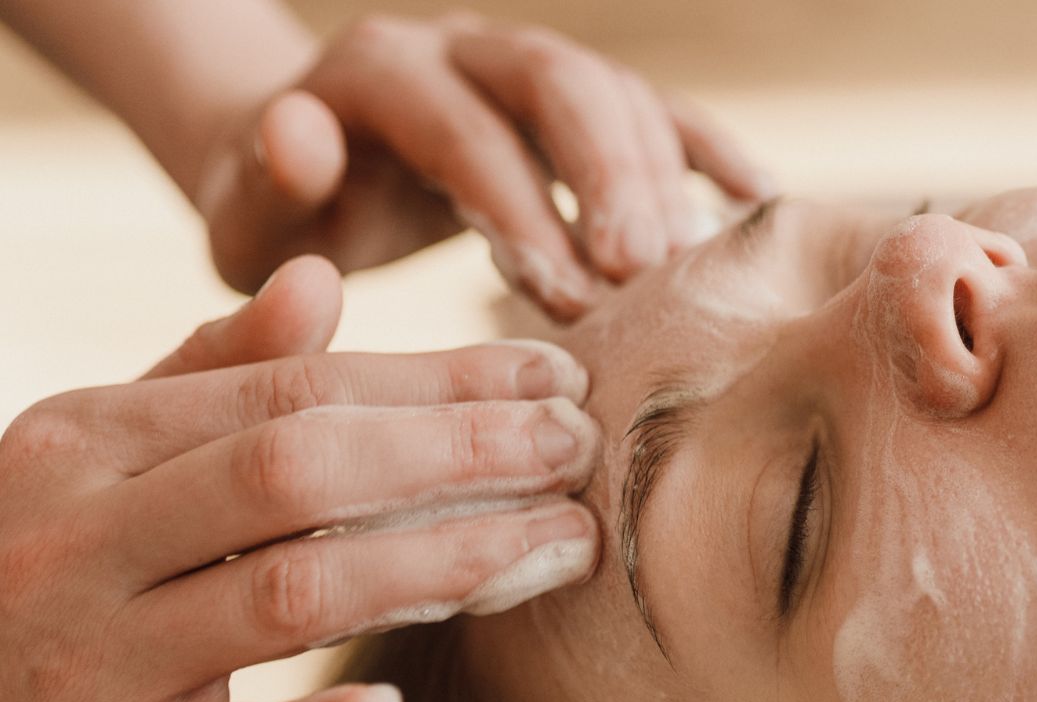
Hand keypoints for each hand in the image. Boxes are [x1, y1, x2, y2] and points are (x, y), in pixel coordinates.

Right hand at [0, 256, 602, 701]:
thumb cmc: (39, 565)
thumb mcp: (95, 452)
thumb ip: (205, 371)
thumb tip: (319, 279)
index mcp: (92, 438)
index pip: (295, 389)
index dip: (437, 382)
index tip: (553, 379)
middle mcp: (85, 534)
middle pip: (303, 472)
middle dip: (459, 453)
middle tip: (579, 452)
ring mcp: (89, 655)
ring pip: (288, 593)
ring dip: (441, 565)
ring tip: (560, 548)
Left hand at [194, 12, 772, 320]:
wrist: (315, 173)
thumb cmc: (287, 217)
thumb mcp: (250, 213)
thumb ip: (266, 182)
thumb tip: (304, 135)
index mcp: (379, 70)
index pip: (463, 127)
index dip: (518, 205)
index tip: (561, 294)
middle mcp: (464, 47)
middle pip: (558, 81)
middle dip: (608, 174)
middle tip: (645, 269)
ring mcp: (530, 68)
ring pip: (617, 92)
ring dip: (661, 177)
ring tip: (689, 270)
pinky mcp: (581, 104)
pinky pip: (660, 111)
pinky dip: (710, 152)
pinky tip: (760, 203)